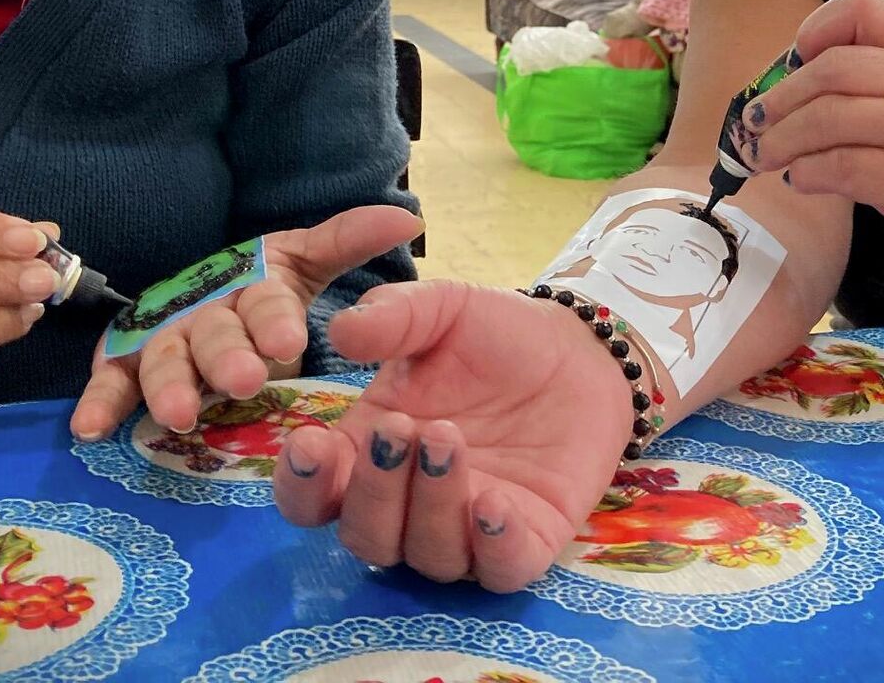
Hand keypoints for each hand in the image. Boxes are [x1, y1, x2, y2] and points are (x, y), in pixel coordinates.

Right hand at [69, 204, 421, 440]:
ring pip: (164, 361)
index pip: (264, 302)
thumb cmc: (260, 290)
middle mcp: (204, 312)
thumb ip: (349, 241)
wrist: (202, 295)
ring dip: (168, 386)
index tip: (292, 341)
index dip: (274, 321)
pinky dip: (98, 403)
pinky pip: (111, 383)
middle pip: (212, 334)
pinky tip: (89, 429)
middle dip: (226, 356)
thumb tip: (411, 216)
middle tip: (244, 380)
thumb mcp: (305, 263)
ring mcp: (163, 341)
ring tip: (179, 414)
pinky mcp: (127, 367)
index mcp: (250, 288)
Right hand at [272, 281, 630, 591]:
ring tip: (449, 438)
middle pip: (365, 536)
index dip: (302, 485)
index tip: (311, 446)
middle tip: (399, 430)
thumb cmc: (496, 337)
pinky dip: (492, 546)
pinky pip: (499, 572)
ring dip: (431, 504)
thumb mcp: (442, 311)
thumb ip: (393, 316)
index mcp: (368, 455)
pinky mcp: (527, 544)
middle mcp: (408, 506)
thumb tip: (342, 330)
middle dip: (374, 490)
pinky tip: (493, 502)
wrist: (581, 351)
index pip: (313, 497)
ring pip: (427, 555)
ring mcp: (466, 532)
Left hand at [751, 0, 883, 279]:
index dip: (818, 27)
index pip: (864, 9)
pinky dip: (806, 173)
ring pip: (828, 119)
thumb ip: (870, 80)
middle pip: (832, 70)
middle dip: (781, 98)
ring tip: (762, 155)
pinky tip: (799, 179)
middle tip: (753, 123)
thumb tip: (782, 84)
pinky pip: (840, 166)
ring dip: (781, 139)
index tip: (796, 57)